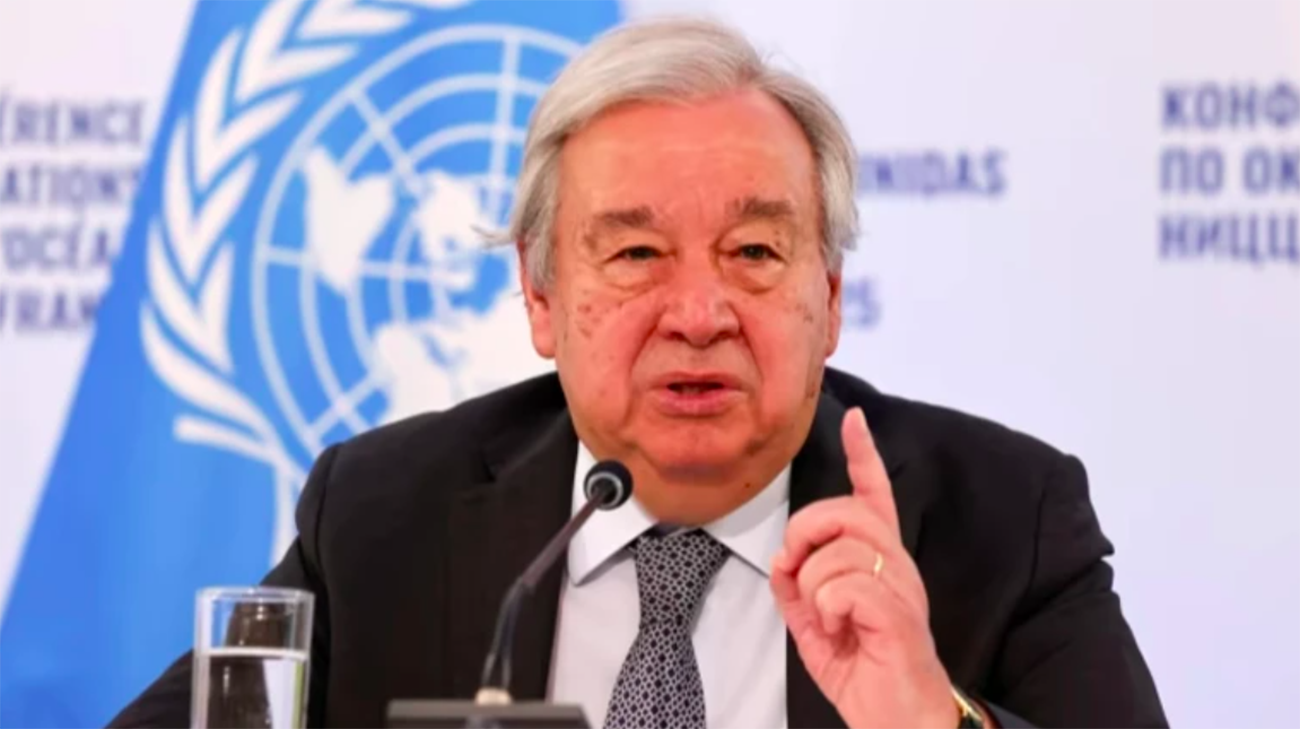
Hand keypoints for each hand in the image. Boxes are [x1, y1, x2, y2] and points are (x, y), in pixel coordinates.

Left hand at [771, 408, 957, 728]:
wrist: (900, 720)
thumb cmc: (865, 672)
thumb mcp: (814, 627)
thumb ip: (795, 589)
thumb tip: (780, 558)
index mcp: (879, 563)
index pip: (874, 496)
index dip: (864, 456)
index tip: (854, 420)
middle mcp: (896, 566)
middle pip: (845, 512)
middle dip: (805, 532)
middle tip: (796, 570)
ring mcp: (901, 589)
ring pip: (839, 552)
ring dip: (813, 586)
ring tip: (827, 618)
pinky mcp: (898, 617)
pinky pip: (846, 588)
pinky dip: (827, 609)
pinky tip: (840, 629)